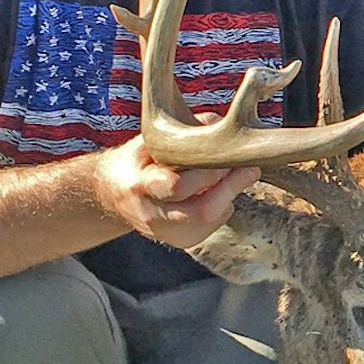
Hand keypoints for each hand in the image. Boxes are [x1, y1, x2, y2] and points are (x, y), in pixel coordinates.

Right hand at [92, 136, 260, 248]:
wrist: (113, 193)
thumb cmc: (137, 161)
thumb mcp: (149, 142)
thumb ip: (180, 131)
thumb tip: (215, 121)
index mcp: (141, 186)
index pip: (176, 186)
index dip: (208, 174)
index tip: (227, 156)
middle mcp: (152, 216)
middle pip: (201, 212)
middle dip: (230, 188)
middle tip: (250, 168)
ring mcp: (166, 234)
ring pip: (209, 222)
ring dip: (229, 196)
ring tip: (237, 175)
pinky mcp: (180, 241)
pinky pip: (211, 225)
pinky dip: (222, 206)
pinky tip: (219, 191)